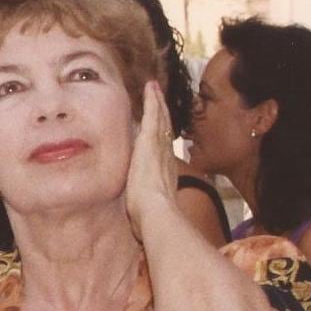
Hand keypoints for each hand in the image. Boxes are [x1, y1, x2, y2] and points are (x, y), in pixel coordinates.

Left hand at [124, 81, 179, 236]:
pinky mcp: (150, 141)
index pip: (162, 149)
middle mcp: (165, 157)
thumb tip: (144, 222)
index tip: (159, 126)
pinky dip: (153, 101)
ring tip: (154, 88)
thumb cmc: (151, 219)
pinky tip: (151, 89)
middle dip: (162, 114)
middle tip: (159, 98)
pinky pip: (152, 115)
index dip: (162, 136)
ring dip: (158, 103)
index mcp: (164, 172)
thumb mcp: (149, 209)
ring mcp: (158, 148)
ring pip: (160, 119)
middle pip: (164, 130)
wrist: (155, 213)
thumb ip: (148, 207)